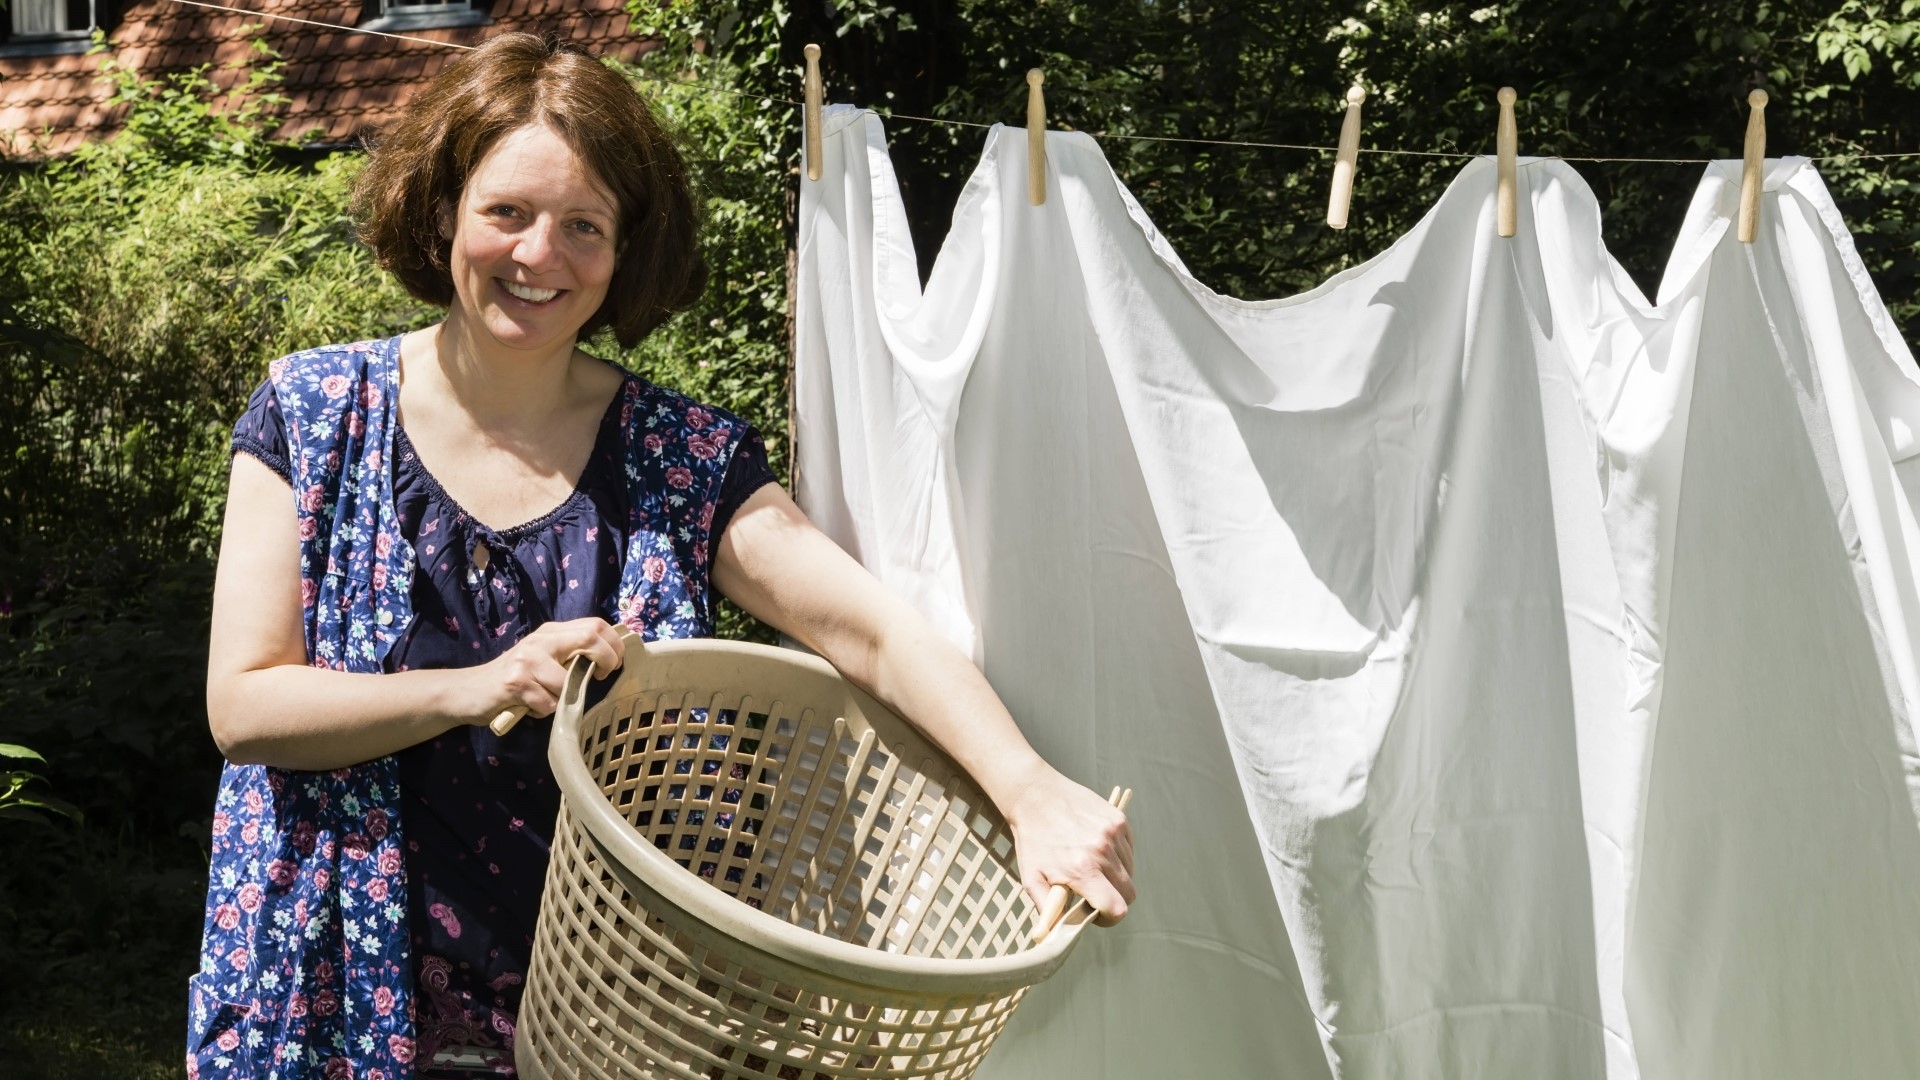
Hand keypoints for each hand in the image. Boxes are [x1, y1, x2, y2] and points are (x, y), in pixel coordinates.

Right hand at [465, 617, 625, 724]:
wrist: (468, 690)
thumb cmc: (514, 678)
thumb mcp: (544, 659)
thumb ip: (570, 655)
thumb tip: (609, 661)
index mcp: (551, 632)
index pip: (595, 625)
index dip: (614, 644)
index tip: (615, 664)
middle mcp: (541, 640)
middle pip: (589, 638)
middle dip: (605, 661)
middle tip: (601, 678)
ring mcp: (527, 659)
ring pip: (569, 682)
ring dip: (563, 699)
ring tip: (545, 699)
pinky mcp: (516, 682)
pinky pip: (548, 703)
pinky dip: (544, 712)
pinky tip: (529, 706)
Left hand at [1003, 766, 1135, 925]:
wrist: (1035, 795)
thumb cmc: (1032, 839)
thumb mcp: (1031, 878)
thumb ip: (1047, 910)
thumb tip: (1054, 936)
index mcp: (1082, 870)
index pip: (1117, 908)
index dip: (1109, 918)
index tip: (1096, 913)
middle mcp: (1103, 852)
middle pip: (1128, 893)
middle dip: (1114, 899)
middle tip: (1094, 892)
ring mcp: (1113, 833)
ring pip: (1130, 871)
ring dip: (1116, 876)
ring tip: (1092, 866)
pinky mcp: (1118, 819)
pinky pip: (1129, 849)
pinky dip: (1119, 856)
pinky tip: (1097, 849)